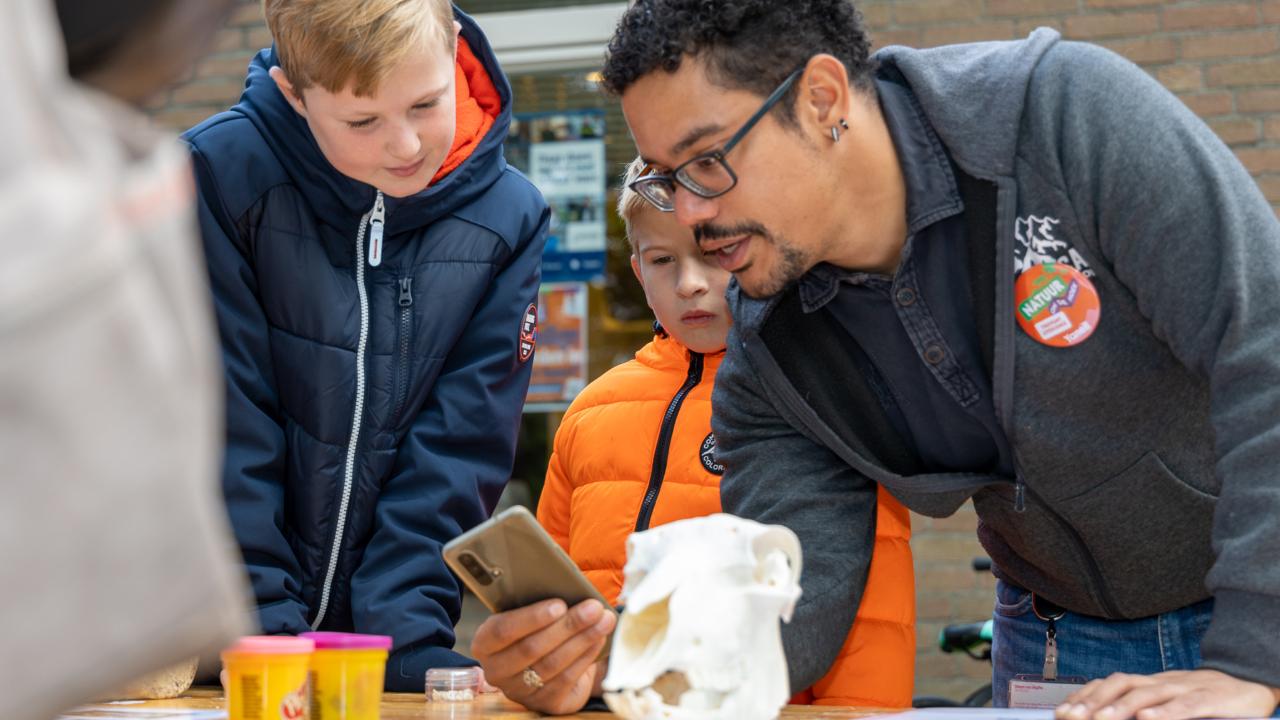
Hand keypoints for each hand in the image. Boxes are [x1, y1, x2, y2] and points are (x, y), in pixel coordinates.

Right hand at [471, 598, 615, 714]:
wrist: (546, 661)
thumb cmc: (535, 629)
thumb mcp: (528, 615)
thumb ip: (537, 604)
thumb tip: (566, 588)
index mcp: (485, 643)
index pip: (502, 631)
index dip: (531, 618)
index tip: (559, 604)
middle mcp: (497, 670)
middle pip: (532, 648)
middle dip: (567, 626)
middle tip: (593, 607)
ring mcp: (519, 691)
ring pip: (552, 664)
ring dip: (583, 639)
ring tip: (603, 620)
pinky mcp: (544, 703)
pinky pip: (566, 679)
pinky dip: (585, 656)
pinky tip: (599, 639)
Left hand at [1055, 669, 1279, 719]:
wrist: (1249, 683)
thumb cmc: (1205, 698)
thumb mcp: (1170, 702)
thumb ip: (1143, 709)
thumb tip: (1109, 716)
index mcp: (1150, 683)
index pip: (1110, 684)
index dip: (1085, 696)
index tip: (1063, 712)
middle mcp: (1162, 682)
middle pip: (1122, 684)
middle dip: (1094, 701)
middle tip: (1072, 717)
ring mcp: (1184, 688)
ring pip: (1148, 693)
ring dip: (1121, 707)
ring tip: (1101, 719)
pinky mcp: (1209, 699)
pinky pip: (1184, 705)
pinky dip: (1165, 712)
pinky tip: (1148, 719)